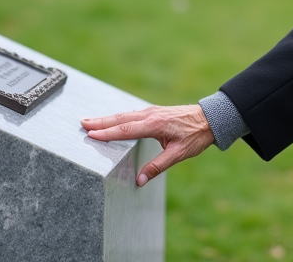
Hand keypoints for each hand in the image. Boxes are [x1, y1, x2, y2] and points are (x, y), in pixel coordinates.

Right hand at [80, 105, 215, 186]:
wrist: (210, 118)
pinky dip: (118, 117)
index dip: (107, 132)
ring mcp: (152, 112)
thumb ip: (157, 167)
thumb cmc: (195, 136)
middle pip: (120, 119)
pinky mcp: (154, 112)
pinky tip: (112, 121)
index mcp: (155, 124)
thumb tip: (139, 180)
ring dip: (107, 118)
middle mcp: (150, 115)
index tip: (90, 134)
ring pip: (125, 115)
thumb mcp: (179, 154)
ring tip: (90, 121)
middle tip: (82, 123)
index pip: (125, 129)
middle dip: (100, 122)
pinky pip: (131, 115)